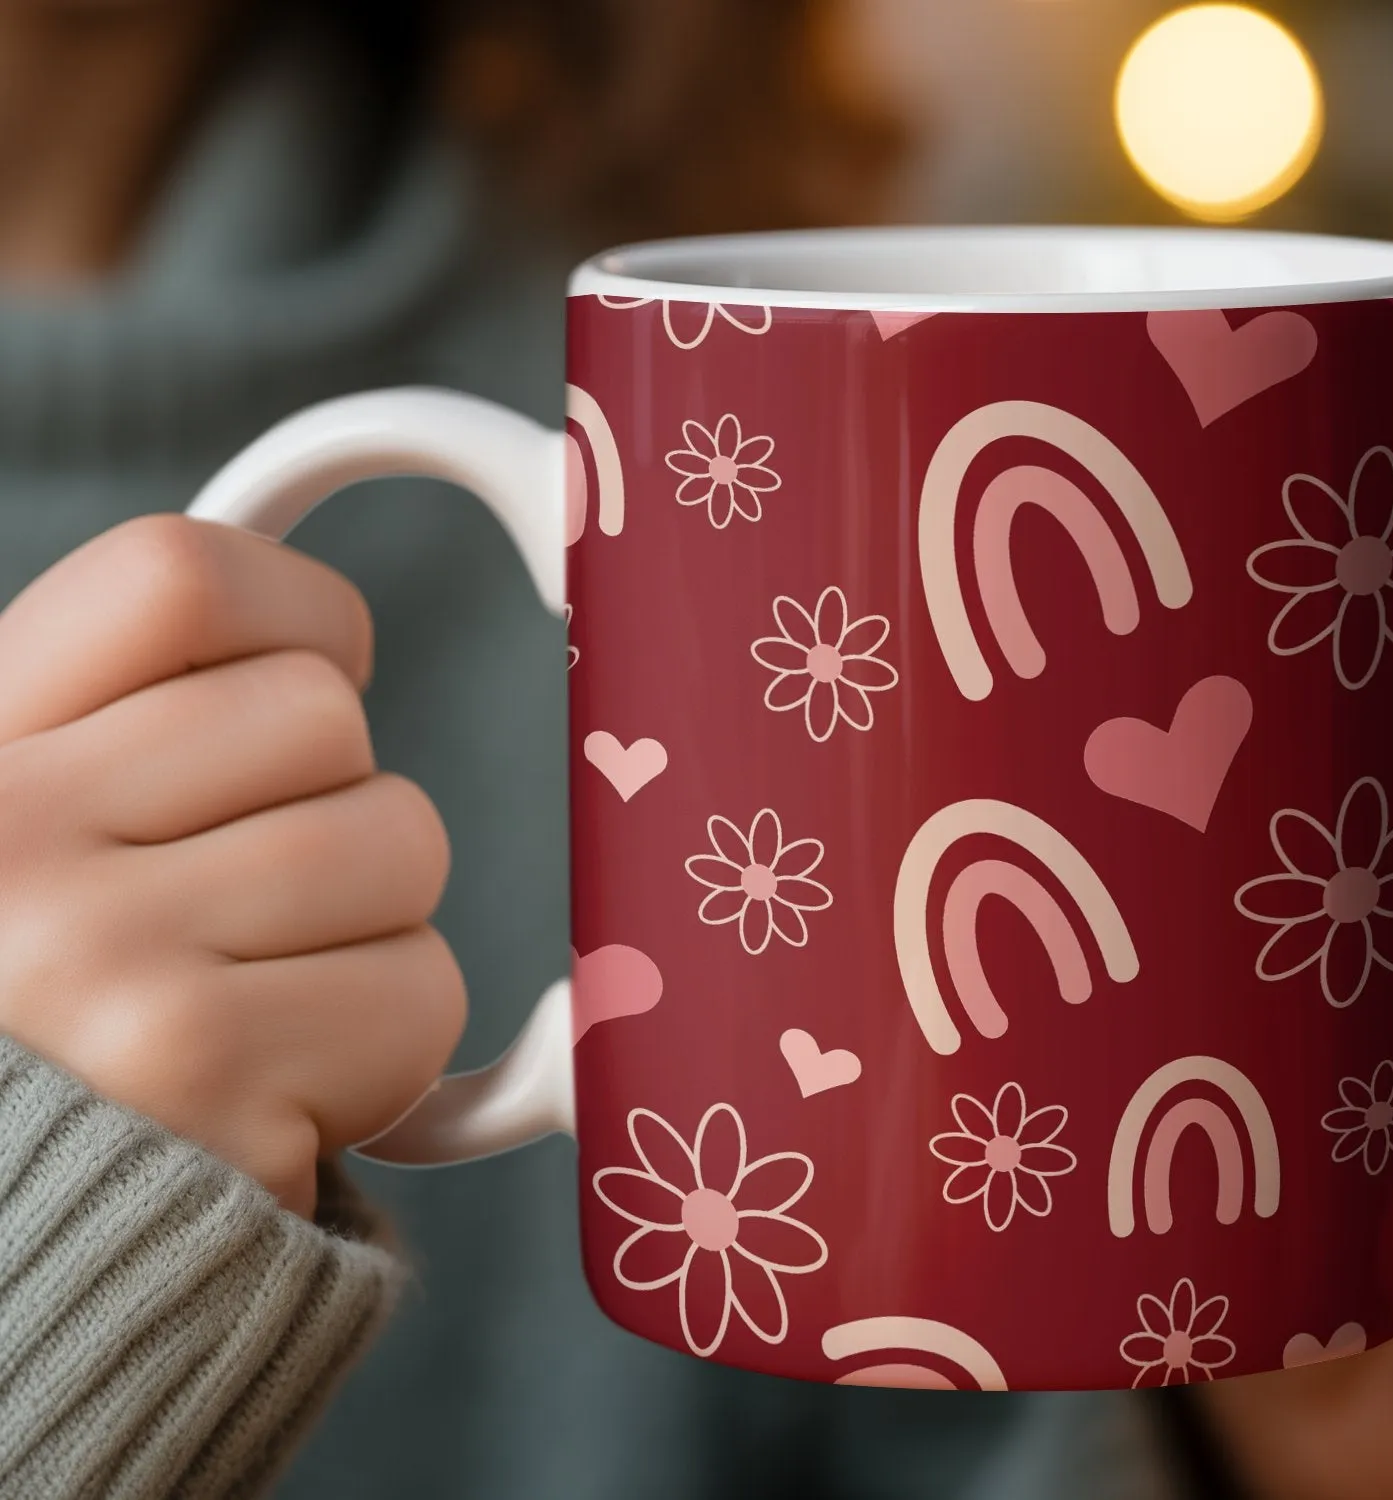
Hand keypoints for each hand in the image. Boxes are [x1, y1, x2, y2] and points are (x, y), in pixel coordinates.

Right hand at [0, 516, 464, 1216]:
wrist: (6, 1277)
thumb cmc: (48, 1043)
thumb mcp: (29, 854)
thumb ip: (126, 742)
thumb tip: (327, 657)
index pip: (175, 574)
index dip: (296, 615)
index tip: (320, 677)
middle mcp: (15, 846)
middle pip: (325, 719)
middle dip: (340, 810)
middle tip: (253, 916)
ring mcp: (108, 964)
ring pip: (399, 849)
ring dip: (372, 937)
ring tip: (261, 1011)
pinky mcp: (210, 1085)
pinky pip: (418, 1000)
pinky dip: (384, 1052)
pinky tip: (279, 1094)